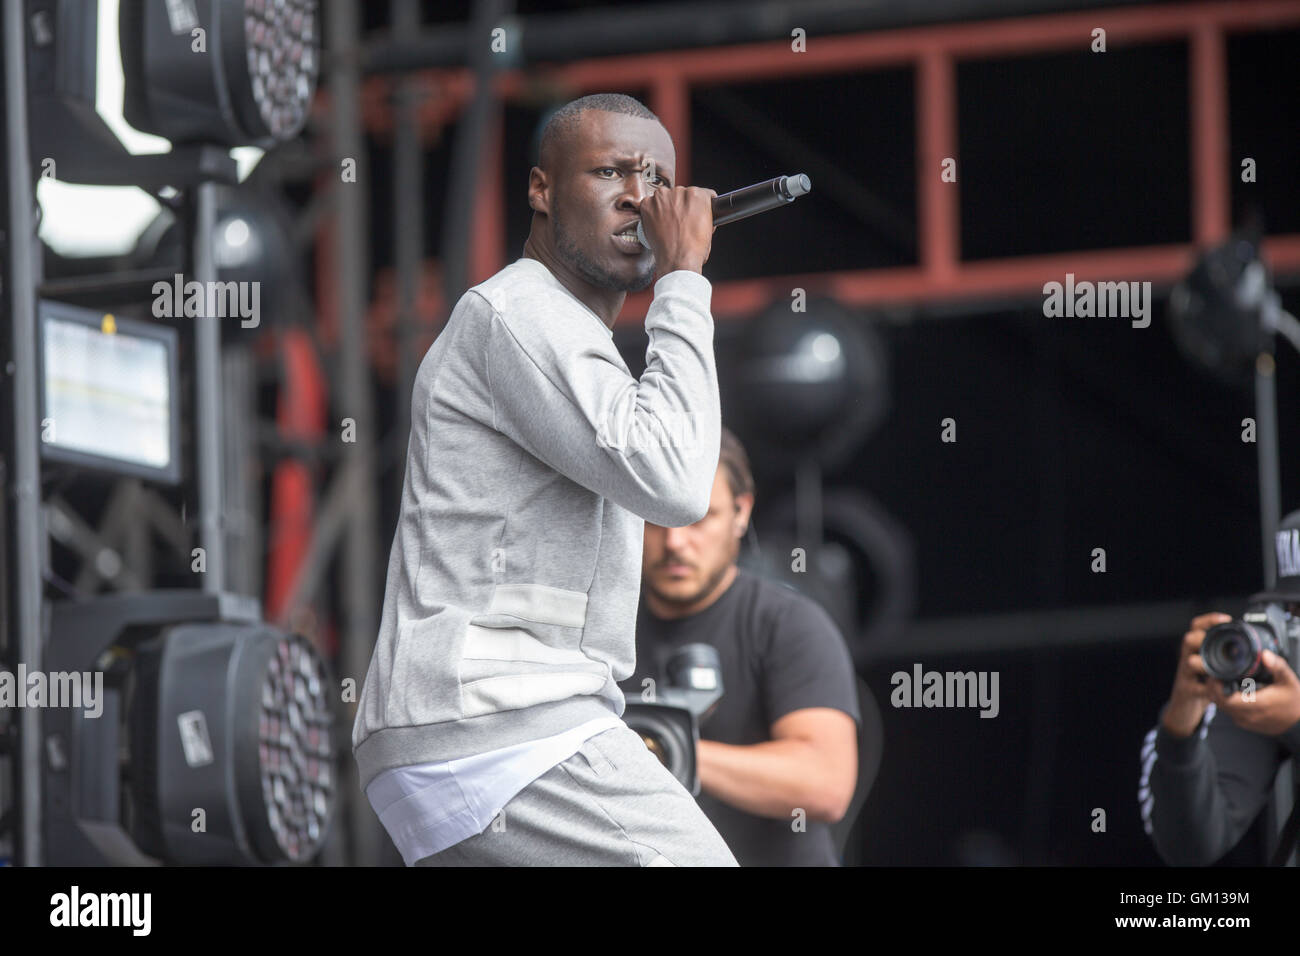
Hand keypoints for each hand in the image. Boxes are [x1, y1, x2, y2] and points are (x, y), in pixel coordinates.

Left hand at [636, 185, 717, 276]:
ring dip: (666, 207)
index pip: (699, 193)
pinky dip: (652, 212)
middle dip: (680, 206)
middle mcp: (679, 192)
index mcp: (697, 195)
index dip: (697, 204)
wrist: (678, 260)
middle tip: (679, 221)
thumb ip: (703, 214)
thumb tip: (698, 214)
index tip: (693, 210)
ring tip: (668, 224)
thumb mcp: (709, 227)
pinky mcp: (647, 205)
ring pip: (664, 198)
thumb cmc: (694, 249)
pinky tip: (657, 224)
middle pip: (680, 194)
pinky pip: (649, 204)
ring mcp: (662, 198)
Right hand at [1160, 612, 1229, 737]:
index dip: (1209, 620)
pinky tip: (1217, 691)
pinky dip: (1207, 689)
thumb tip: (1249, 646)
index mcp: (1195, 649)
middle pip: (1189, 639)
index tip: (1226, 619)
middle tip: (1217, 642)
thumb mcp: (1210, 666)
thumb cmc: (1201, 683)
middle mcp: (1187, 657)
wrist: (1184, 705)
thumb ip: (1221, 655)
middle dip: (1203, 638)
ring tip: (1217, 669)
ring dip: (1205, 665)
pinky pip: (1196, 687)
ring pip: (1189, 662)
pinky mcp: (1187, 689)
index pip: (1196, 626)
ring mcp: (1185, 674)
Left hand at [1209, 649, 1299, 736]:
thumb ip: (1277, 666)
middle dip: (1214, 688)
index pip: (1225, 698)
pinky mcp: (1246, 724)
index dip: (1216, 686)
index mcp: (1257, 704)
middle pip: (1219, 702)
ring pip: (1222, 708)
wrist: (1299, 722)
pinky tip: (1230, 691)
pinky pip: (1229, 712)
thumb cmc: (1294, 701)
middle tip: (1215, 674)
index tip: (1215, 673)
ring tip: (1221, 681)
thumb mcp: (1288, 681)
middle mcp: (1248, 716)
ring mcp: (1246, 722)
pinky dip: (1225, 702)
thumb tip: (1265, 654)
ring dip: (1218, 695)